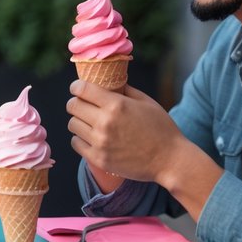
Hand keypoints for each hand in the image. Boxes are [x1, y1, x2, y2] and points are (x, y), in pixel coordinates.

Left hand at [66, 80, 183, 183]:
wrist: (169, 160)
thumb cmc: (161, 128)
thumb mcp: (146, 102)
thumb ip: (124, 90)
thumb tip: (108, 82)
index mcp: (116, 105)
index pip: (81, 89)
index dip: (76, 87)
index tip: (78, 88)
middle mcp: (105, 122)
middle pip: (72, 106)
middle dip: (77, 102)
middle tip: (84, 105)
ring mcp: (100, 142)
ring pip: (72, 124)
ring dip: (79, 121)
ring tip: (89, 122)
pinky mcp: (99, 159)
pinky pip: (76, 143)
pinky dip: (81, 138)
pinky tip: (91, 137)